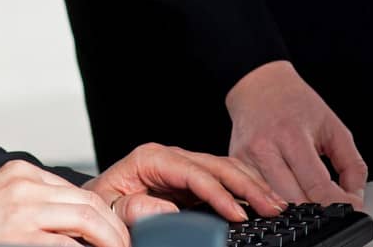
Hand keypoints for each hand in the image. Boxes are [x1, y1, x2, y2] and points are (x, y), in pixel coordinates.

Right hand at [0, 160, 128, 246]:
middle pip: (88, 202)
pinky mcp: (20, 237)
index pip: (76, 190)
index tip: (115, 232)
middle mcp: (24, 185)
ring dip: (110, 242)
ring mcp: (22, 210)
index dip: (103, 214)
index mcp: (21, 172)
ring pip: (86, 220)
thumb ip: (36, 199)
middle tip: (126, 246)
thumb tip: (78, 219)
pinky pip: (68, 246)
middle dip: (114, 229)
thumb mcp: (3, 198)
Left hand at [83, 142, 288, 224]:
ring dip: (254, 185)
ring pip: (227, 168)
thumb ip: (133, 209)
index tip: (238, 215)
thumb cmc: (101, 206)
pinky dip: (248, 186)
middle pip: (217, 165)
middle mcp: (170, 157)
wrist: (94, 205)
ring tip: (278, 204)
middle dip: (248, 186)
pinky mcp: (191, 179)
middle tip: (274, 208)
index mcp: (150, 159)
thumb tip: (168, 207)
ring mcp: (183, 165)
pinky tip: (264, 197)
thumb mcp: (109, 207)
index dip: (219, 194)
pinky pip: (226, 177)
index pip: (194, 173)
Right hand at [225, 61, 365, 205]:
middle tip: (330, 208)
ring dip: (296, 211)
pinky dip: (274, 203)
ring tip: (309, 201)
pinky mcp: (235, 165)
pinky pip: (256, 197)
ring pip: (273, 205)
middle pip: (294, 201)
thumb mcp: (334, 128)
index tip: (348, 209)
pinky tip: (285, 196)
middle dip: (318, 212)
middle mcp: (265, 148)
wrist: (259, 85)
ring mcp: (246, 159)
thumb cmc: (296, 104)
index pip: (317, 186)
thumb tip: (354, 201)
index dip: (338, 205)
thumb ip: (352, 166)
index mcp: (292, 136)